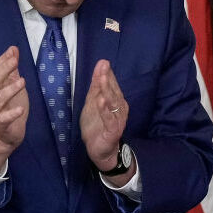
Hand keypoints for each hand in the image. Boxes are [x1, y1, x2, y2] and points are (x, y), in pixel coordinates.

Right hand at [0, 46, 27, 173]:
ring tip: (22, 81)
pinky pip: (4, 118)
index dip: (3, 60)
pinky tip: (20, 109)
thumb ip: (12, 71)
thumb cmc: (9, 109)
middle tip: (15, 61)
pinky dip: (12, 114)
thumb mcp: (12, 87)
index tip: (13, 50)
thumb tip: (13, 50)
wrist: (4, 136)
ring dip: (10, 89)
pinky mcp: (2, 125)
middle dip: (4, 70)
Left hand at [80, 59, 132, 182]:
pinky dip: (105, 110)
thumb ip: (96, 86)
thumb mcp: (92, 103)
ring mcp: (117, 120)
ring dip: (107, 91)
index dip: (107, 74)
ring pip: (113, 103)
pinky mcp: (113, 131)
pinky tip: (101, 101)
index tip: (103, 62)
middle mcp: (119, 109)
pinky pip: (110, 119)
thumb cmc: (97, 125)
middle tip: (104, 67)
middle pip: (113, 92)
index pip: (112, 85)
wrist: (99, 150)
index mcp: (116, 101)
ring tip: (102, 80)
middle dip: (108, 79)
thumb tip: (101, 65)